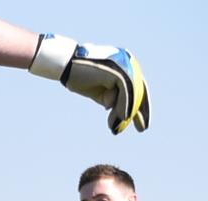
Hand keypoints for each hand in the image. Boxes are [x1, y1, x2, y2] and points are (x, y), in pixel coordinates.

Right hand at [31, 35, 149, 133]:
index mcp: (125, 66)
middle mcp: (129, 64)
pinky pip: (126, 93)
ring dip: (127, 113)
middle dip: (140, 112)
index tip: (140, 121)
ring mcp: (126, 67)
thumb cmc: (77, 76)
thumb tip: (115, 109)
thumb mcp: (97, 89)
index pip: (137, 88)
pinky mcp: (119, 72)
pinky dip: (124, 107)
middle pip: (139, 92)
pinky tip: (122, 118)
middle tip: (142, 129)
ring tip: (117, 127)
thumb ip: (109, 97)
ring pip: (132, 95)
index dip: (140, 106)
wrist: (64, 64)